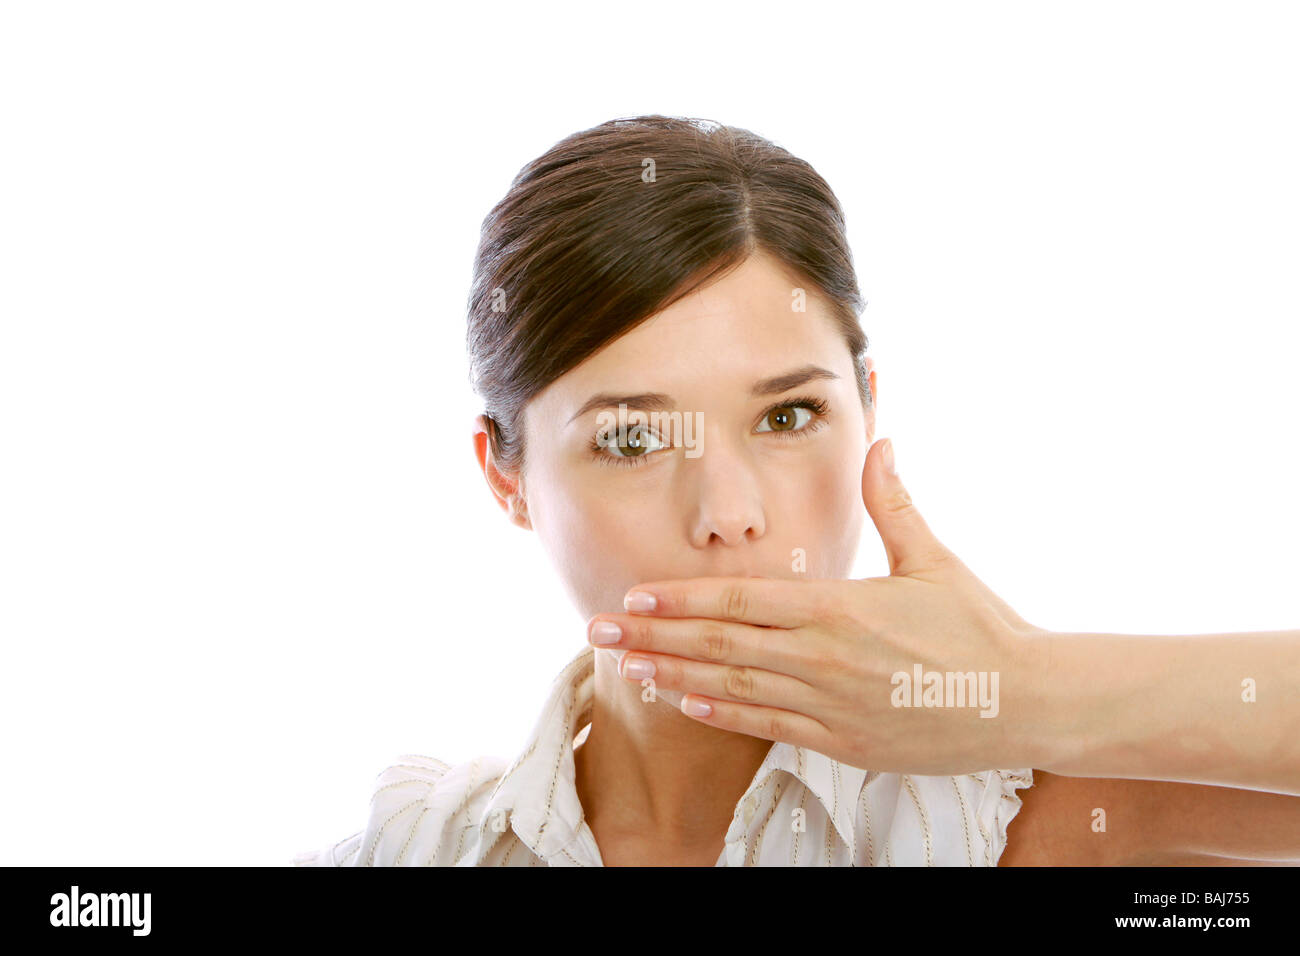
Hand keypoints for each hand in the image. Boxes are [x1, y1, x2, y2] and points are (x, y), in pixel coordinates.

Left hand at [585, 438, 1049, 775]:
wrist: (1029, 701)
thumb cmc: (982, 627)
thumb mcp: (934, 557)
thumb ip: (893, 502)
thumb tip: (880, 441)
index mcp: (841, 608)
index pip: (742, 602)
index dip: (682, 599)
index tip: (634, 596)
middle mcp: (826, 657)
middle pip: (721, 645)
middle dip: (654, 638)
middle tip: (596, 633)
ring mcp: (832, 705)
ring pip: (734, 688)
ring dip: (674, 676)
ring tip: (627, 667)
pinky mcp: (845, 742)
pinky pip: (769, 727)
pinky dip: (723, 715)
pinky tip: (685, 703)